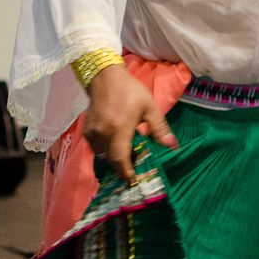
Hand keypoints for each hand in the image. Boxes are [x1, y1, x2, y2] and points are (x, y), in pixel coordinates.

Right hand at [83, 64, 177, 185]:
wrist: (105, 77)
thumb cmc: (130, 91)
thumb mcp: (149, 107)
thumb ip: (159, 128)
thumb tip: (172, 146)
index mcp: (119, 129)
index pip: (120, 159)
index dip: (126, 173)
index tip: (132, 181)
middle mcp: (103, 134)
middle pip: (111, 161)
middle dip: (121, 168)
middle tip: (133, 169)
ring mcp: (92, 133)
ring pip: (102, 156)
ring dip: (113, 159)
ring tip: (125, 155)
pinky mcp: (86, 131)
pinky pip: (96, 148)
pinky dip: (105, 151)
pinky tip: (114, 145)